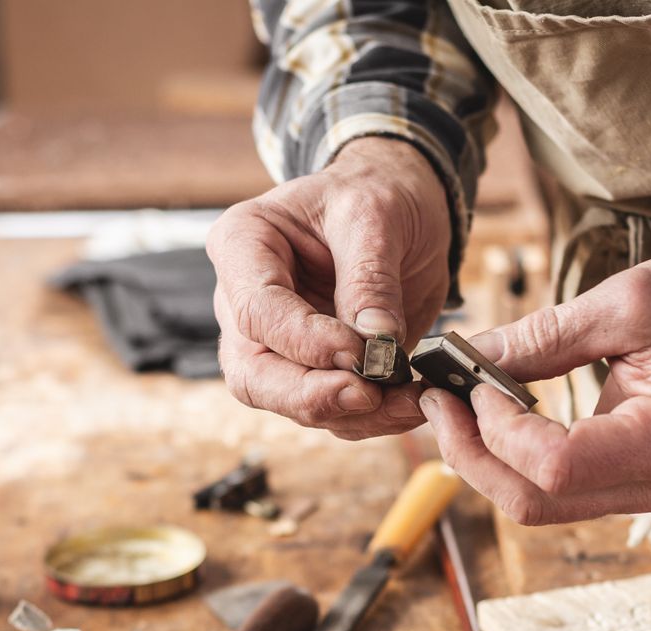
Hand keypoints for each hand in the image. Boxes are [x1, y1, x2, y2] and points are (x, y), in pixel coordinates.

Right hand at [208, 137, 451, 439]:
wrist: (399, 205)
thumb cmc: (376, 193)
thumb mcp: (376, 216)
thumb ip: (370, 279)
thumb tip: (375, 343)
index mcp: (242, 245)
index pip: (258, 311)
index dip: (306, 341)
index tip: (361, 349)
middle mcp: (244, 301)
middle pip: (254, 374)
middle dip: (311, 396)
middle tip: (368, 397)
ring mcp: (273, 342)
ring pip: (288, 402)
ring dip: (348, 414)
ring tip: (406, 401)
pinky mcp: (310, 370)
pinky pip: (329, 410)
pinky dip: (369, 417)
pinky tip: (408, 404)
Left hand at [421, 254, 650, 523]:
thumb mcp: (627, 302)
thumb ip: (546, 335)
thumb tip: (471, 355)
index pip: (556, 466)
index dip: (500, 432)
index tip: (473, 384)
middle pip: (534, 502)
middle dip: (472, 455)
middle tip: (439, 400)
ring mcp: (640, 493)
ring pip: (535, 505)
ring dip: (483, 461)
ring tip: (456, 405)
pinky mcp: (623, 484)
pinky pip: (551, 490)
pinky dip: (509, 460)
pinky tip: (488, 419)